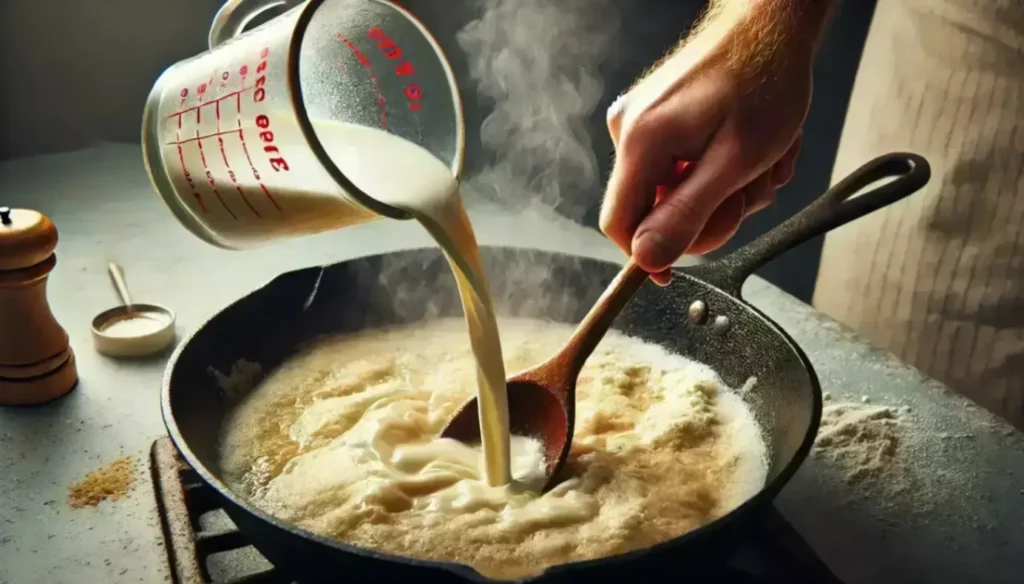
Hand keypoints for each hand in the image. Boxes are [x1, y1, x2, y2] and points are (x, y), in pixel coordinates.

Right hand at [599, 1, 832, 284]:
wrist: (771, 23)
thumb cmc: (764, 81)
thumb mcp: (736, 162)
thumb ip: (687, 214)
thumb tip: (647, 259)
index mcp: (642, 142)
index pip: (619, 224)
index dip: (646, 256)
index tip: (675, 273)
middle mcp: (629, 130)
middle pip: (653, 210)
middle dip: (710, 211)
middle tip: (752, 188)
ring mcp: (641, 121)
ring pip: (676, 190)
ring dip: (727, 188)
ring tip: (763, 158)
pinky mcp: (657, 116)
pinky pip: (683, 165)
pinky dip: (722, 166)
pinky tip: (752, 145)